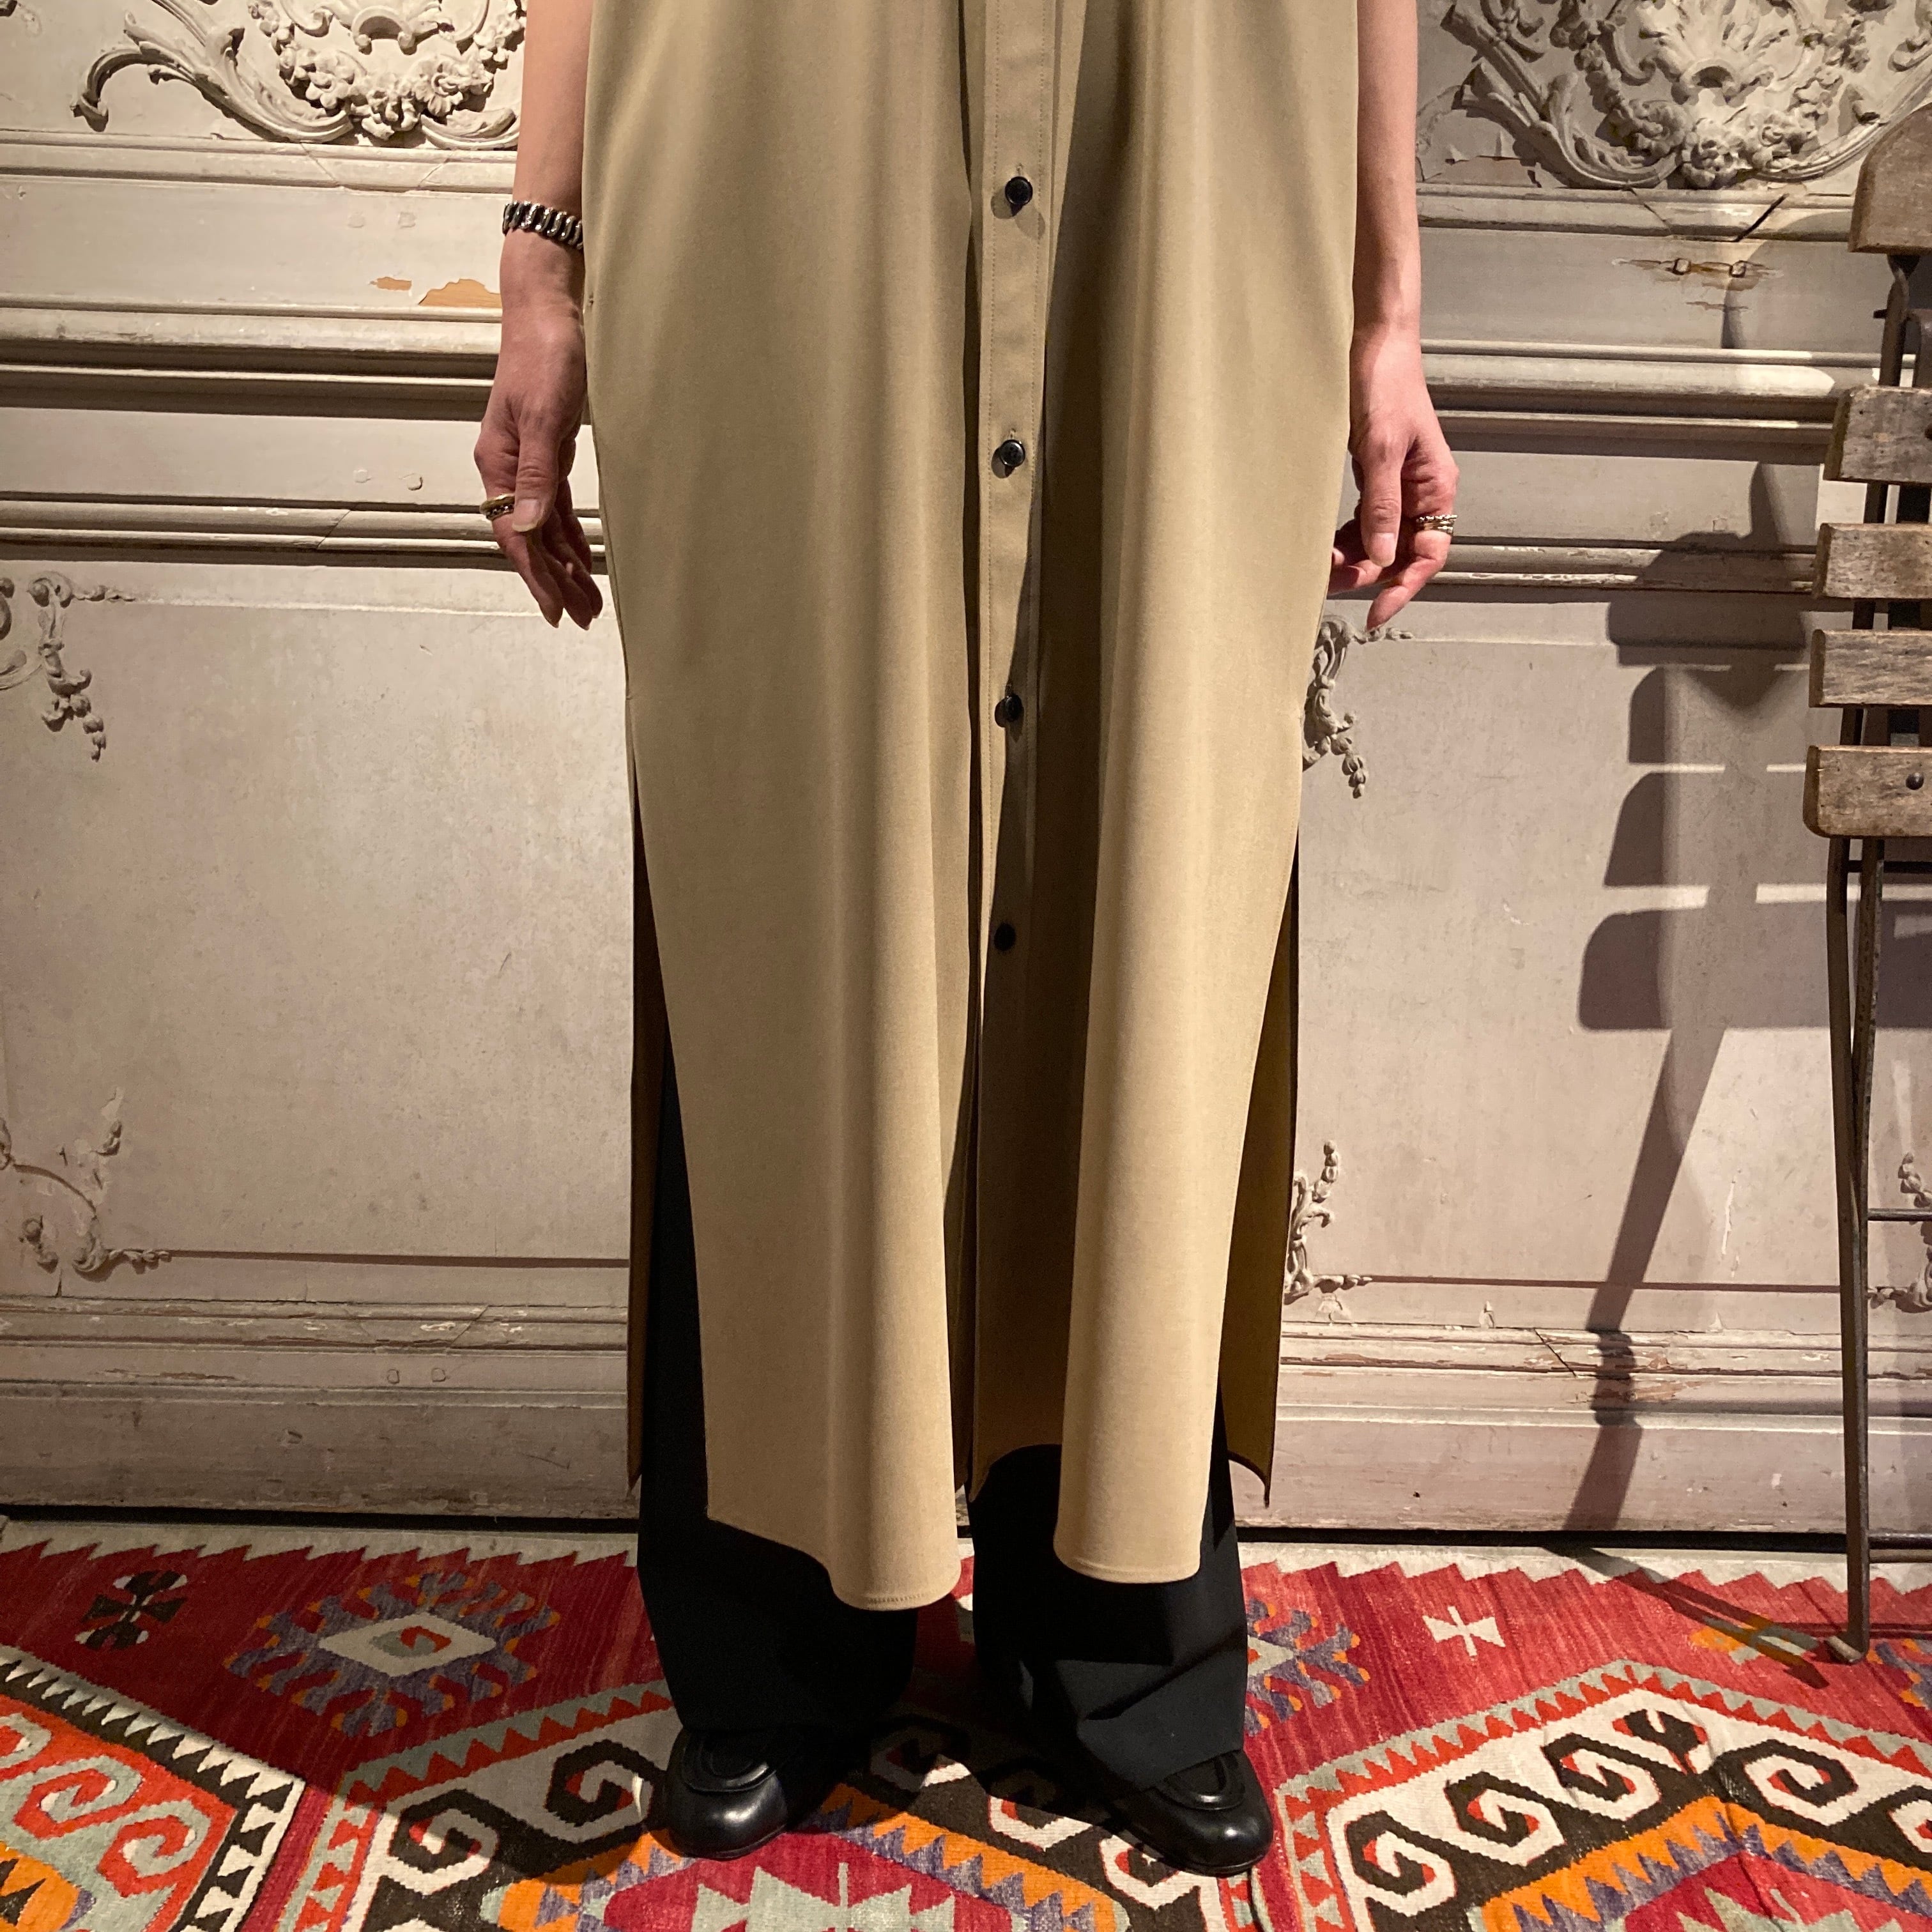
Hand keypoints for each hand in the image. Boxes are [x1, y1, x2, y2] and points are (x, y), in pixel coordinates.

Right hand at [474, 234, 603, 629]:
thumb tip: (529, 529)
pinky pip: (555, 507)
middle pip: (530, 539)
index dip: (536, 577)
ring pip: (544, 528)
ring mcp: (527, 462)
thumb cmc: (546, 355)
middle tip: (584, 618)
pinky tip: (582, 558)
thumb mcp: (542, 416)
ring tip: (589, 601)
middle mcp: (508, 469)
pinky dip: (569, 536)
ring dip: (565, 565)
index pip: (516, 534)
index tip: (556, 612)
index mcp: (498, 463)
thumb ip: (537, 475)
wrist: (549, 310)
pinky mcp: (547, 452)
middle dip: (555, 581)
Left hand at [1330, 324, 1456, 629]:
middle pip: (1401, 553)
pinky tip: (1325, 543)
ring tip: (1321, 566)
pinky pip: (1365, 521)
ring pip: (1380, 541)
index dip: (1404, 588)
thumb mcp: (1382, 450)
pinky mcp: (1376, 477)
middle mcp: (1422, 493)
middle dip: (1369, 573)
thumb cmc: (1385, 386)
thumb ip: (1382, 505)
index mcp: (1436, 488)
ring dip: (1354, 558)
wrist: (1373, 345)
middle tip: (1329, 582)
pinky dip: (1346, 537)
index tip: (1376, 614)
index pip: (1428, 554)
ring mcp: (1399, 486)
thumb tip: (1381, 557)